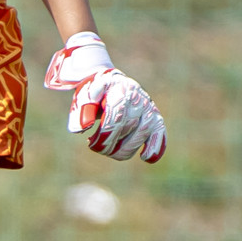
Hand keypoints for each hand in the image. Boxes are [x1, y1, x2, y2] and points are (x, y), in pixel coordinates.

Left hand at [44, 31, 166, 163]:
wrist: (112, 83)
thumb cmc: (97, 92)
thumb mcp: (84, 96)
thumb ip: (81, 110)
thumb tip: (82, 129)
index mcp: (121, 90)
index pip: (116, 117)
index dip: (104, 135)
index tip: (91, 143)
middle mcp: (139, 98)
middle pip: (128, 127)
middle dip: (110, 143)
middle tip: (96, 147)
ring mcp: (150, 109)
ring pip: (142, 134)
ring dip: (125, 149)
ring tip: (109, 150)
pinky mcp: (156, 119)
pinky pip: (160, 134)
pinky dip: (155, 148)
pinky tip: (144, 157)